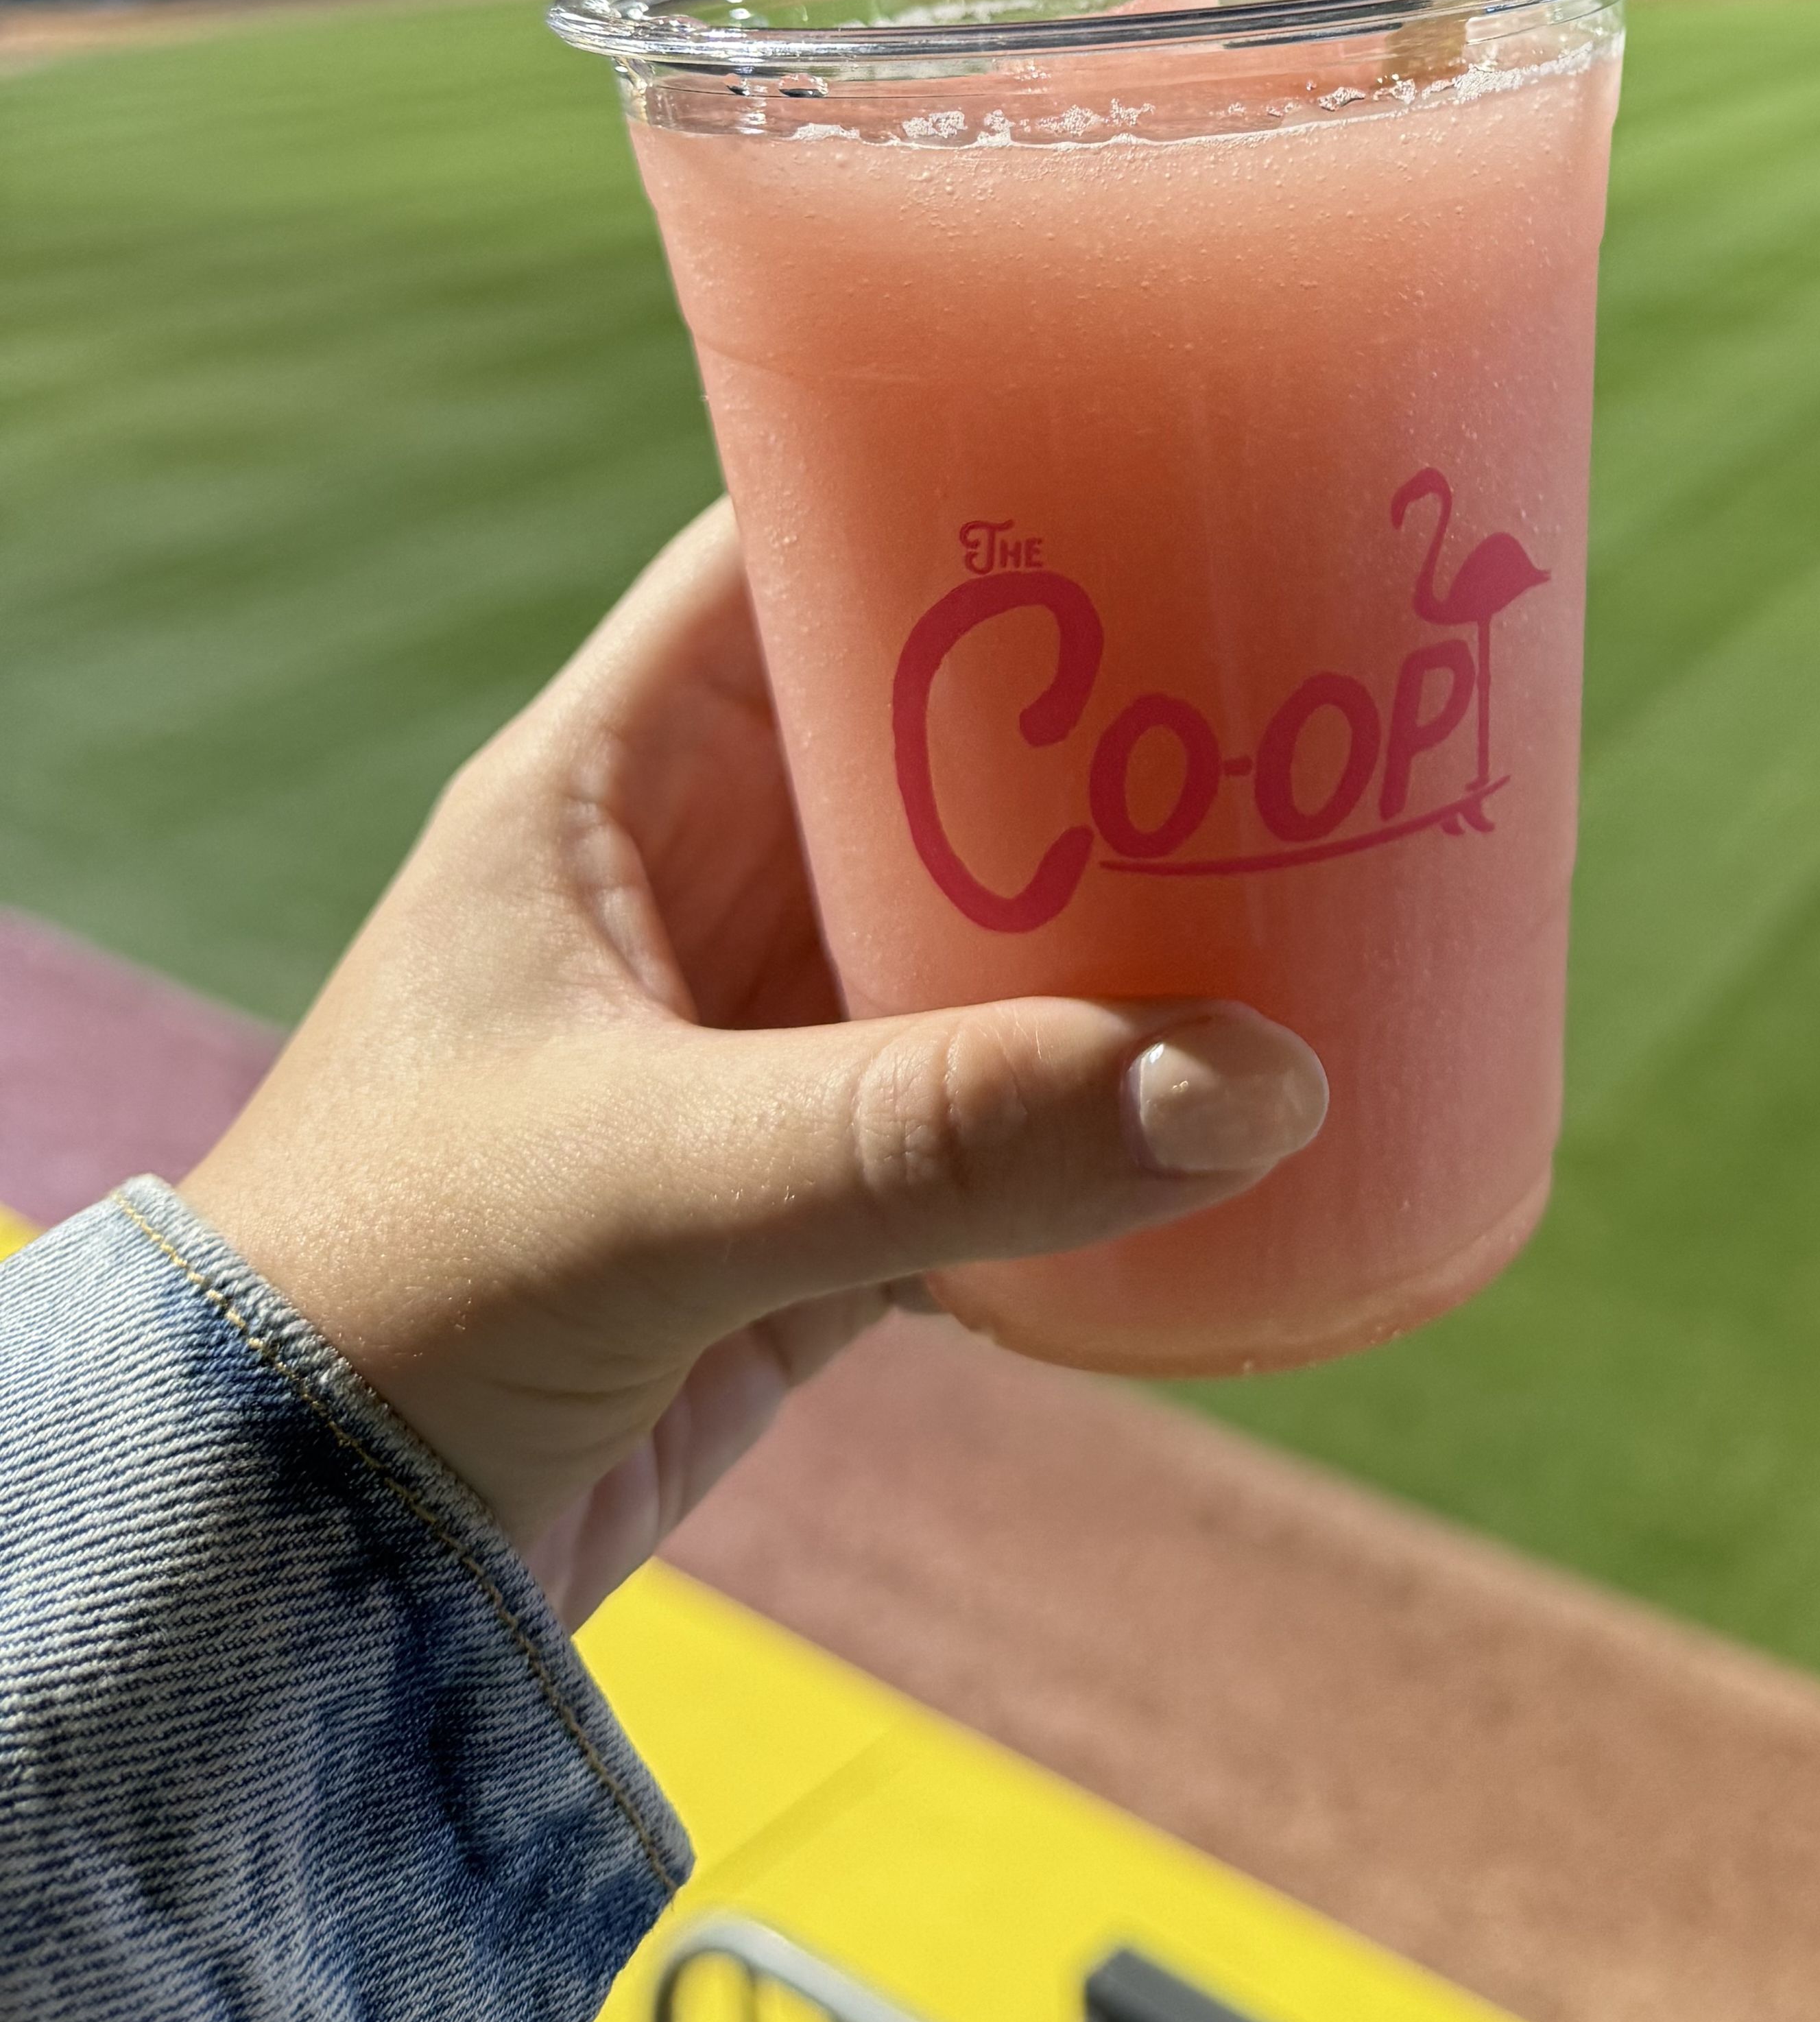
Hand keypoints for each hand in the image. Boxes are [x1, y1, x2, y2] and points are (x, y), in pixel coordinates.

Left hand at [181, 505, 1325, 1626]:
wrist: (296, 1572)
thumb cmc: (387, 1303)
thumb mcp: (651, 1184)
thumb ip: (936, 1138)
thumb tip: (1255, 1082)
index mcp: (607, 788)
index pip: (787, 551)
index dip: (941, 479)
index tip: (1135, 449)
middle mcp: (693, 884)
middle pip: (931, 729)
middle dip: (1093, 702)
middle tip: (1297, 661)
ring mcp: (764, 1042)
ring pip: (984, 918)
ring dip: (1121, 904)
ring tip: (1322, 847)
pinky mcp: (818, 1197)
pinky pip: (1002, 1101)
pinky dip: (1110, 1091)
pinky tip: (1247, 1073)